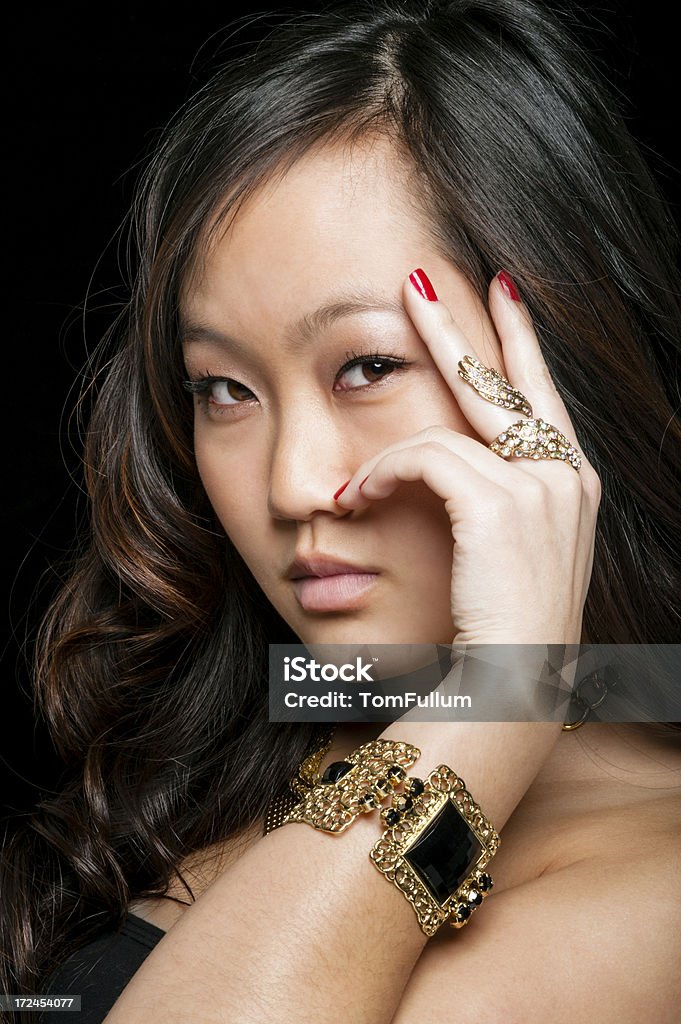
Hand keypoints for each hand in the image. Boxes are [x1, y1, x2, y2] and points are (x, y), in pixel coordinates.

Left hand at [335, 269, 601, 644]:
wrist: (517, 683)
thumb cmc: (505, 629)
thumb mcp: (513, 556)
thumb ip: (494, 503)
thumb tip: (445, 466)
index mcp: (571, 483)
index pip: (544, 394)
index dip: (521, 341)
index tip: (503, 295)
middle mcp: (565, 475)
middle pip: (505, 378)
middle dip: (458, 324)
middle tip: (420, 280)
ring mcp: (540, 486)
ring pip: (448, 424)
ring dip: (388, 451)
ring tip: (353, 477)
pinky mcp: (500, 504)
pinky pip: (422, 459)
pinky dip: (381, 475)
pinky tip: (356, 498)